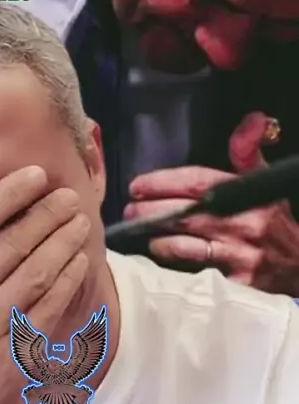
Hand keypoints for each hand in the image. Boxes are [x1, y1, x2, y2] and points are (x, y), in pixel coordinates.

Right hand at [0, 166, 89, 403]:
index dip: (5, 196)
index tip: (33, 176)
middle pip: (7, 248)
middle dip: (43, 215)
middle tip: (69, 194)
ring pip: (32, 278)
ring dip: (61, 244)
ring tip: (79, 220)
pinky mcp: (8, 368)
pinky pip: (44, 316)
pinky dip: (65, 286)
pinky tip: (79, 263)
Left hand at [124, 113, 298, 295]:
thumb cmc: (273, 219)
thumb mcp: (264, 179)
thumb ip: (247, 149)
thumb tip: (252, 118)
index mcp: (247, 193)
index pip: (197, 182)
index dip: (163, 182)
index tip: (137, 185)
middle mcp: (242, 223)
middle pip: (184, 214)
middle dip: (150, 212)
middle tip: (130, 210)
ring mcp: (239, 256)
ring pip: (185, 246)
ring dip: (158, 239)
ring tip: (141, 234)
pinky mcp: (236, 284)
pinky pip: (195, 274)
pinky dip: (175, 266)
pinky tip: (162, 258)